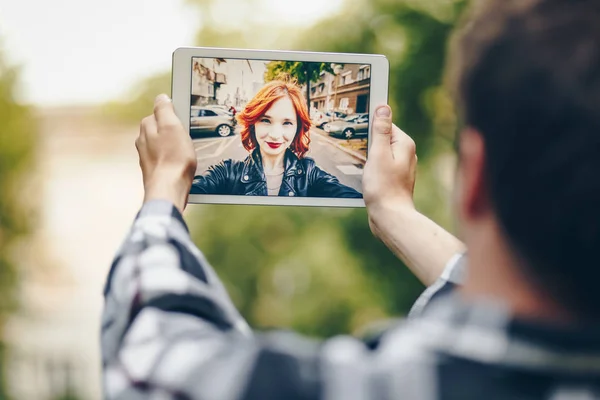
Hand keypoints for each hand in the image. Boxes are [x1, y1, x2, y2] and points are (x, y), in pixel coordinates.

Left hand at [136, 94, 196, 212]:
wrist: (168, 189)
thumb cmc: (173, 159)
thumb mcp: (172, 126)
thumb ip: (164, 109)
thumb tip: (161, 97)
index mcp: (146, 127)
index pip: (158, 112)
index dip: (173, 115)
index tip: (184, 121)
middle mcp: (142, 140)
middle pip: (159, 128)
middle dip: (171, 130)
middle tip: (187, 137)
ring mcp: (146, 156)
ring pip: (161, 144)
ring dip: (172, 146)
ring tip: (185, 152)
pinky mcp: (153, 170)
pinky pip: (164, 158)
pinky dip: (171, 159)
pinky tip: (179, 164)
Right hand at [363, 105, 416, 214]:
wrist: (390, 217)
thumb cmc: (383, 187)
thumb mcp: (378, 154)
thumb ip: (380, 130)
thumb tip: (383, 107)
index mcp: (404, 144)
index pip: (385, 124)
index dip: (370, 129)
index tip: (359, 137)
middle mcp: (406, 154)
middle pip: (382, 139)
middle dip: (368, 144)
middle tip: (359, 156)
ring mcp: (401, 167)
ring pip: (380, 154)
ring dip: (368, 159)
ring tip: (363, 170)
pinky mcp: (394, 179)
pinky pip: (380, 167)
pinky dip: (371, 169)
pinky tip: (365, 178)